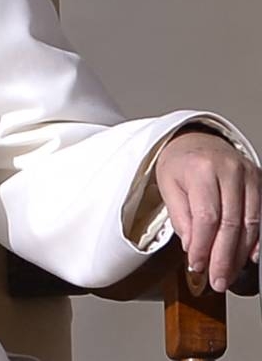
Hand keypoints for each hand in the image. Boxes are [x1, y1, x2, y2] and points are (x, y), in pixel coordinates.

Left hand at [155, 129, 260, 291]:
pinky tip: (249, 257)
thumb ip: (181, 217)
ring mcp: (250, 176)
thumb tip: (193, 248)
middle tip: (218, 280)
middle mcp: (230, 171)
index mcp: (201, 169)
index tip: (197, 266)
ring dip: (240, 253)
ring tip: (229, 274)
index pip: (206, 216)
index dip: (203, 246)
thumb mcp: (168, 186)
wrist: (196, 140)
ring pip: (250, 223)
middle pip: (232, 223)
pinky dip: (256, 240)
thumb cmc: (179, 164)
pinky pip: (261, 216)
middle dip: (224, 257)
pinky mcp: (260, 182)